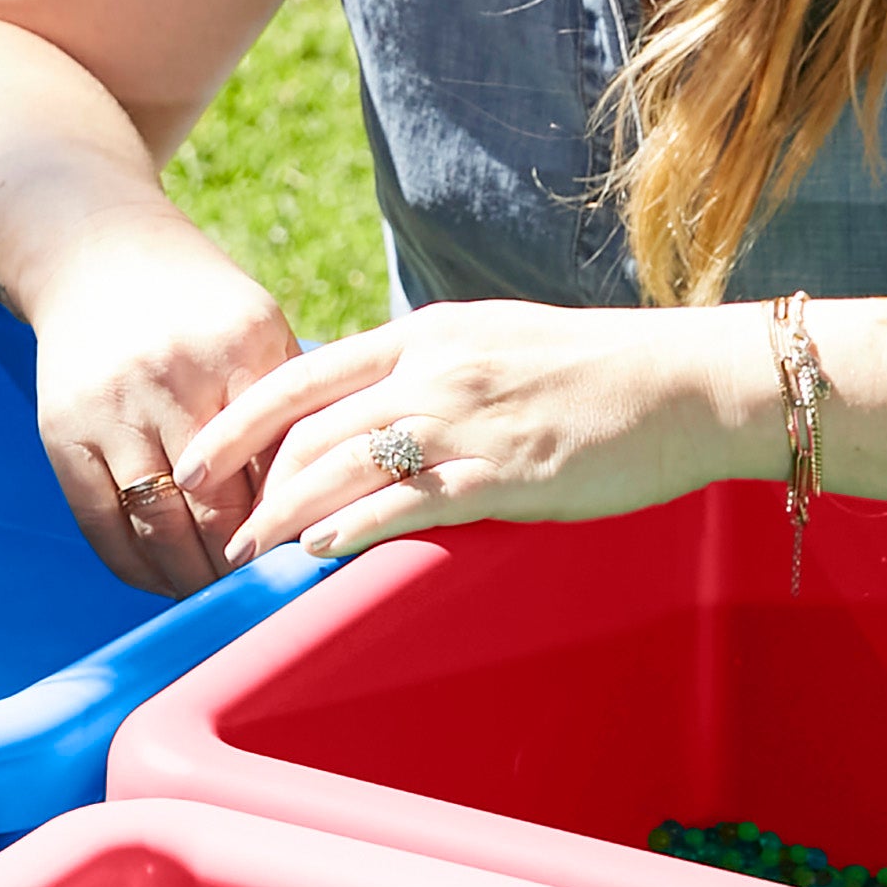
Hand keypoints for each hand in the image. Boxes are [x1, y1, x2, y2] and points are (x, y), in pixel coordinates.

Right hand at [24, 220, 304, 599]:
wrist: (94, 251)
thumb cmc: (196, 303)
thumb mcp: (258, 329)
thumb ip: (291, 407)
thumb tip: (330, 502)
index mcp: (240, 348)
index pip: (277, 467)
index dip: (293, 527)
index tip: (308, 565)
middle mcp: (173, 377)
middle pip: (218, 507)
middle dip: (243, 566)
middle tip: (264, 597)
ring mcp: (112, 407)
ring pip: (159, 525)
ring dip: (190, 579)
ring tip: (216, 599)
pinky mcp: (63, 430)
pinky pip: (100, 523)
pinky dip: (134, 566)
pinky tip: (161, 581)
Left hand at [201, 302, 766, 561]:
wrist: (688, 382)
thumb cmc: (595, 372)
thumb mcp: (492, 343)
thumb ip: (426, 371)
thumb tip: (366, 410)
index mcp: (425, 334)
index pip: (303, 374)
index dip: (238, 420)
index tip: (199, 457)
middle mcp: (435, 370)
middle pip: (312, 429)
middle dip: (252, 482)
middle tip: (216, 526)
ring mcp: (468, 420)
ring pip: (347, 466)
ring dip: (286, 515)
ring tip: (248, 552)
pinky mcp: (506, 471)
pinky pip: (411, 501)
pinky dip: (356, 526)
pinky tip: (319, 549)